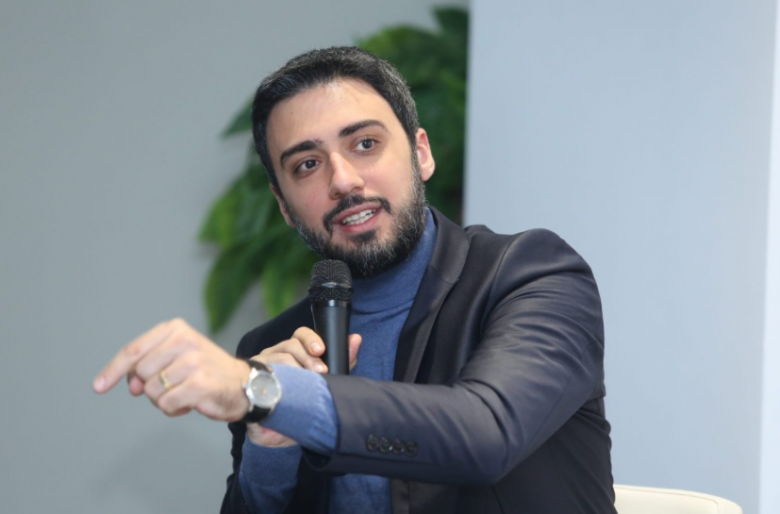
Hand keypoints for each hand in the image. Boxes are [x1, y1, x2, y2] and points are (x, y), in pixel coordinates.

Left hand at [93, 318, 250, 421]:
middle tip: (171, 385)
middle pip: (141, 373)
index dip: (113, 370)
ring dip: (163, 399)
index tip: (99, 386)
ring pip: (152, 391)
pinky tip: (190, 402)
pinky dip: (174, 409)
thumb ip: (149, 365)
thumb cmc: (205, 370)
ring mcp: (193, 362)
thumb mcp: (176, 357)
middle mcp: (184, 340)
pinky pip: (167, 404)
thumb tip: (134, 386)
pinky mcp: (200, 384)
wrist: (244, 383)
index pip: (134, 351)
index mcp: (176, 329)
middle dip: (150, 386)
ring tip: (184, 392)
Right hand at [245, 327, 361, 446]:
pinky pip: (267, 372)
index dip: (311, 339)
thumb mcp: (325, 382)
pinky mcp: (252, 378)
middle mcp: (276, 354)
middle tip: (320, 372)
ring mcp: (264, 364)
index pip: (301, 335)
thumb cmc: (298, 403)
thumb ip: (341, 361)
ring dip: (298, 369)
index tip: (322, 350)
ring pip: (281, 356)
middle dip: (308, 356)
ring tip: (307, 383)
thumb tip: (356, 338)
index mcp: (293, 352)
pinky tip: (287, 389)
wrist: (272, 431)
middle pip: (292, 343)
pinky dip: (280, 378)